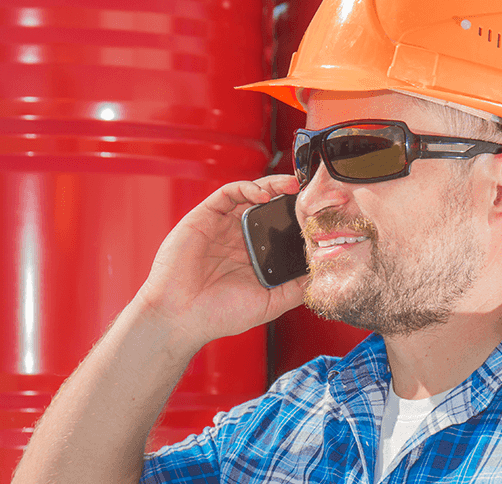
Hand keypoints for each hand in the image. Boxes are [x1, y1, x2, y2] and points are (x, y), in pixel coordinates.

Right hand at [135, 174, 306, 350]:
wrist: (180, 316)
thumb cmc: (217, 315)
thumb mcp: (268, 303)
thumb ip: (294, 288)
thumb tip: (321, 275)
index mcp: (253, 256)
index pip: (280, 228)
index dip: (297, 218)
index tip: (317, 214)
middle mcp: (238, 238)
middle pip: (268, 207)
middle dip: (289, 196)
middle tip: (309, 192)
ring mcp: (222, 226)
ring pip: (250, 194)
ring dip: (272, 185)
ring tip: (291, 186)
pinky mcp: (204, 217)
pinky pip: (228, 193)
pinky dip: (247, 188)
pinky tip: (263, 195)